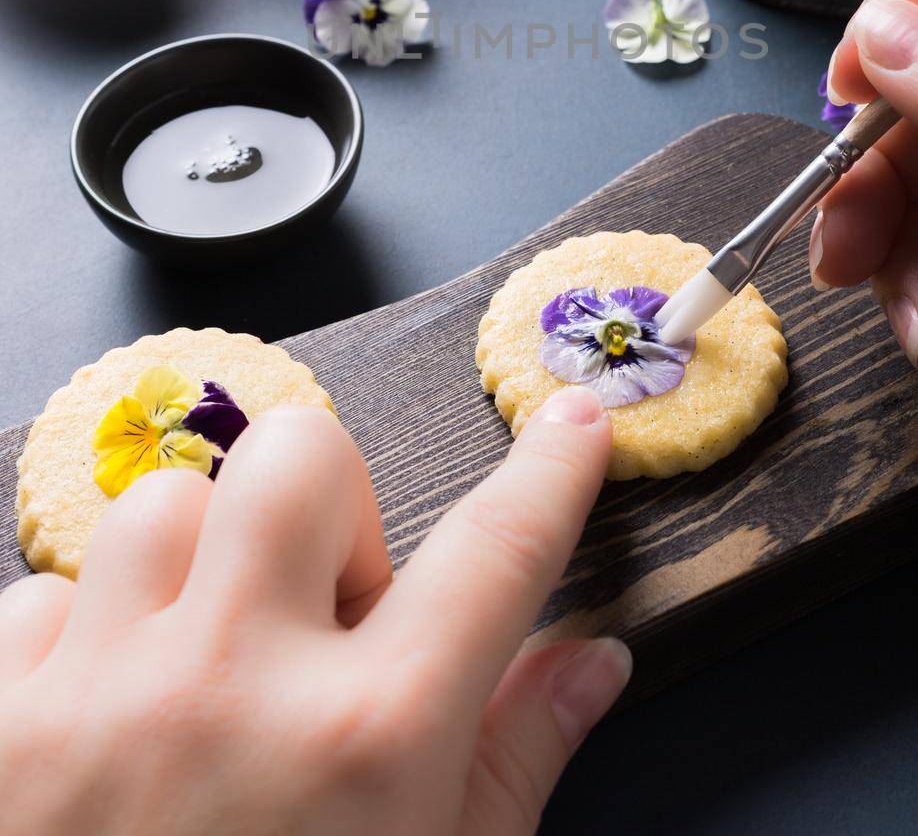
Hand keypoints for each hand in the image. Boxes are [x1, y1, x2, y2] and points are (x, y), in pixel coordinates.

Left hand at [0, 389, 626, 834]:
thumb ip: (514, 765)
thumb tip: (595, 661)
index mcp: (369, 748)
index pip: (498, 556)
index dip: (550, 472)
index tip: (575, 421)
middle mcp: (234, 691)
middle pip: (302, 459)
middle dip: (326, 512)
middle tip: (321, 613)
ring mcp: (95, 701)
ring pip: (164, 505)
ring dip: (199, 569)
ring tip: (203, 671)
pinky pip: (43, 595)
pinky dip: (82, 641)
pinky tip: (102, 725)